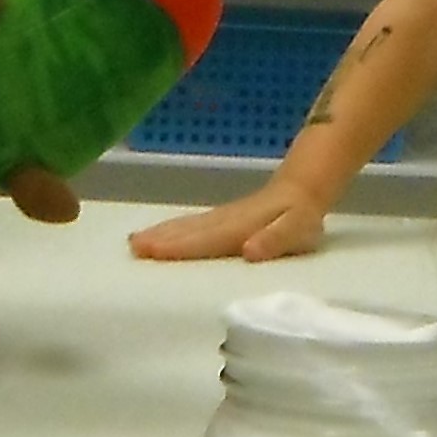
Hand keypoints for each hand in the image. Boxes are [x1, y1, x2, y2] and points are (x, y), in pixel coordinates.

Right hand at [131, 177, 330, 263]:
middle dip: (160, 239)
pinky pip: (192, 223)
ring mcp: (221, 217)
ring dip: (161, 233)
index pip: (206, 239)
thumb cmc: (301, 216)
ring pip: (187, 225)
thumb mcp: (297, 229)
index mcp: (241, 227)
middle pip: (189, 231)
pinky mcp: (221, 217)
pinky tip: (159, 233)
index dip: (179, 247)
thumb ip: (275, 240)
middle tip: (131, 248)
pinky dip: (173, 228)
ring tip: (134, 242)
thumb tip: (249, 251)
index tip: (150, 251)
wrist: (304, 185)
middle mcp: (225, 220)